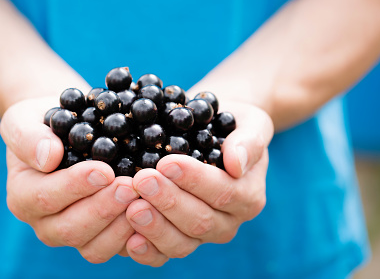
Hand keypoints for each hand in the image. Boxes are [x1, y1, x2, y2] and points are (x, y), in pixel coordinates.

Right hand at [0, 97, 138, 262]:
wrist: (68, 130)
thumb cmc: (44, 122)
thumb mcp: (25, 119)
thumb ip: (28, 137)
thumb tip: (48, 158)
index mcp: (23, 196)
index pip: (45, 198)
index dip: (75, 187)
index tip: (103, 170)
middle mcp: (45, 223)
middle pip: (71, 230)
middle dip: (103, 208)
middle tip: (130, 186)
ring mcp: (73, 234)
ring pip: (94, 248)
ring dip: (121, 226)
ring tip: (143, 198)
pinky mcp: (99, 238)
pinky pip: (115, 250)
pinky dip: (135, 238)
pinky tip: (153, 215)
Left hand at [123, 102, 273, 265]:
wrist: (212, 134)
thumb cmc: (230, 126)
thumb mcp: (249, 124)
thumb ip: (248, 142)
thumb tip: (236, 163)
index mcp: (247, 196)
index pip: (223, 193)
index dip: (194, 180)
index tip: (167, 163)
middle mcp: (227, 221)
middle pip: (200, 221)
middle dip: (169, 201)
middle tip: (142, 180)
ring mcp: (202, 236)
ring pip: (181, 243)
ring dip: (155, 227)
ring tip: (132, 207)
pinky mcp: (178, 241)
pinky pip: (163, 255)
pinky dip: (147, 251)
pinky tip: (129, 239)